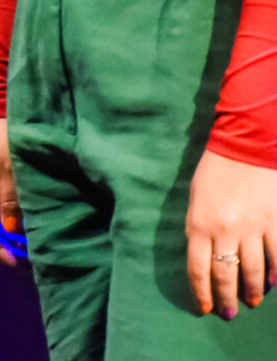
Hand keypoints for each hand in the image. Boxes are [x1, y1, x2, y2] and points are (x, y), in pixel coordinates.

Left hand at [186, 149, 276, 319]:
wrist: (244, 148)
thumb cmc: (213, 173)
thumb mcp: (194, 201)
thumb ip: (198, 229)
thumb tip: (204, 258)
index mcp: (198, 225)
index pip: (197, 269)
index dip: (202, 292)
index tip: (206, 308)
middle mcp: (224, 231)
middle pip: (225, 275)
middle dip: (226, 298)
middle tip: (229, 313)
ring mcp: (252, 228)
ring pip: (253, 271)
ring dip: (252, 290)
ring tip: (252, 302)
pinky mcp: (275, 223)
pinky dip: (276, 273)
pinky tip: (274, 283)